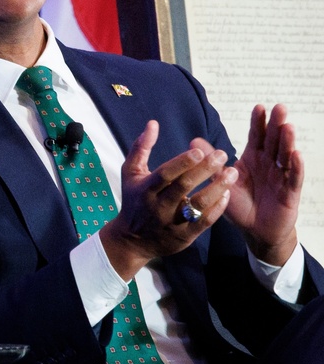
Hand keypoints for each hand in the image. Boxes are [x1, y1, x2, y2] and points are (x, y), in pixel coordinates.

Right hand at [101, 120, 236, 281]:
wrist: (132, 240)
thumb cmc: (134, 200)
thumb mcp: (130, 173)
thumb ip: (141, 148)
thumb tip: (153, 124)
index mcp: (146, 189)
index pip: (165, 174)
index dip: (182, 162)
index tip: (200, 150)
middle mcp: (159, 206)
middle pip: (183, 187)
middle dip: (204, 170)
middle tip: (222, 154)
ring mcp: (172, 222)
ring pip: (198, 205)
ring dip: (217, 187)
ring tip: (232, 173)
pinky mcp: (184, 236)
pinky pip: (205, 221)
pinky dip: (218, 208)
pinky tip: (228, 193)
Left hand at [195, 104, 301, 265]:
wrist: (255, 231)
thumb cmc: (239, 204)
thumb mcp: (222, 182)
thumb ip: (211, 163)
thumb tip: (193, 141)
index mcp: (253, 158)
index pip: (257, 136)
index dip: (259, 122)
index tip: (259, 106)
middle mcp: (269, 163)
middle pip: (274, 141)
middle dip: (276, 124)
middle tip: (279, 107)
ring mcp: (281, 176)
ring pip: (285, 155)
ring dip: (287, 141)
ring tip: (288, 126)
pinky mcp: (290, 192)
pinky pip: (294, 178)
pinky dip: (296, 166)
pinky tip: (296, 154)